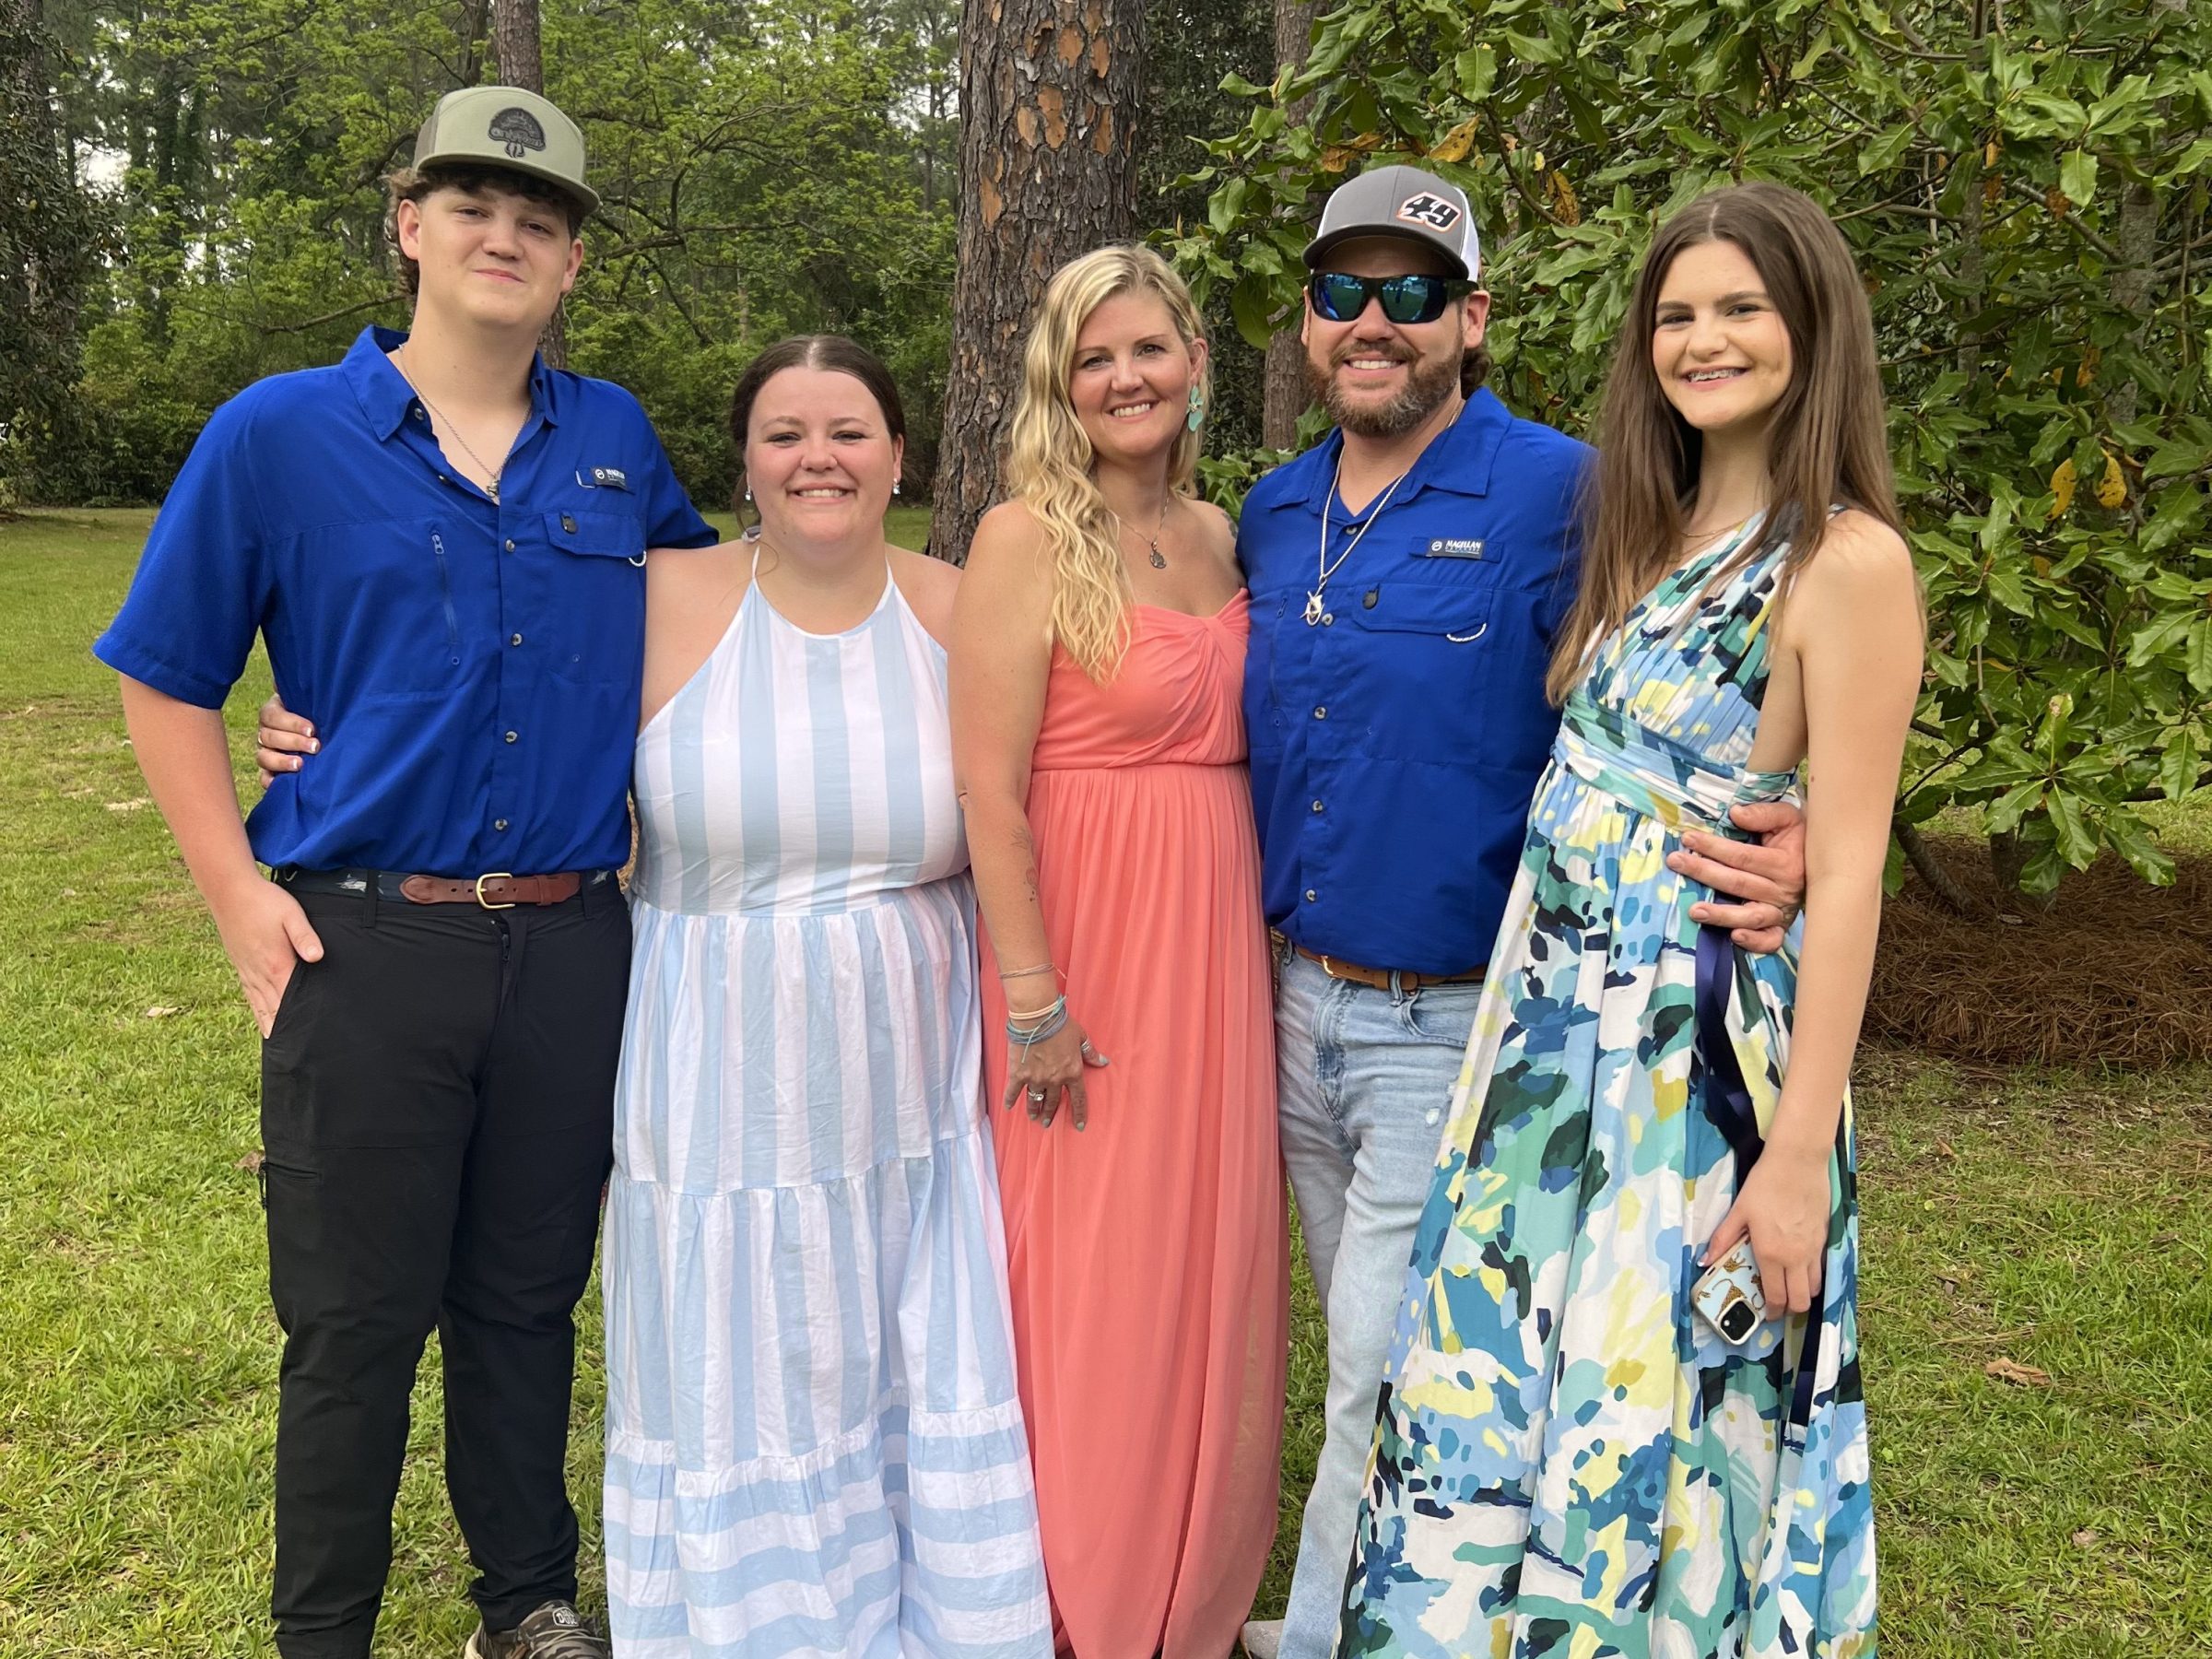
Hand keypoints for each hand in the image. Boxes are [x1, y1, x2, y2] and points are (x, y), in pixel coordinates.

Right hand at [211, 878, 324, 1037]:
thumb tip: (317, 958)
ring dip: (272, 1027)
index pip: (291, 1002)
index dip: (300, 1022)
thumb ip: (305, 937)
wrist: (230, 891)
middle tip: (300, 1055)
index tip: (310, 1041)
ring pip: (262, 1008)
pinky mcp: (242, 966)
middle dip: (287, 1033)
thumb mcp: (292, 914)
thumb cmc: (266, 901)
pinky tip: (264, 1023)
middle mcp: (260, 975)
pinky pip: (251, 997)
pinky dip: (259, 1013)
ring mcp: (248, 972)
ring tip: (283, 1048)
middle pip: (276, 1012)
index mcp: (276, 965)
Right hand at [254, 693, 317, 789]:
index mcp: (274, 712)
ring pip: (263, 757)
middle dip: (293, 742)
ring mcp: (267, 752)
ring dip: (281, 762)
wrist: (326, 737)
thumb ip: (303, 691)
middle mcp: (266, 732)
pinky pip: (263, 778)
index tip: (312, 730)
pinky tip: (280, 783)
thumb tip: (285, 678)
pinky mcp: (270, 772)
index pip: (272, 716)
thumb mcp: (312, 702)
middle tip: (315, 746)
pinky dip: (269, 781)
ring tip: (300, 765)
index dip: (291, 723)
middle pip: (268, 737)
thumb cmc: (319, 715)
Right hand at [1001, 1013, 1108, 1129]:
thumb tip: (1104, 1062)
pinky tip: (1008, 1107)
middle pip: (1053, 1101)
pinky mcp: (1018, 1074)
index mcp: (1072, 1072)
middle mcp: (1054, 1080)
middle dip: (1051, 1113)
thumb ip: (1090, 1052)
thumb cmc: (1060, 1025)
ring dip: (1034, 1109)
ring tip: (1033, 1117)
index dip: (1079, 1113)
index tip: (1079, 1126)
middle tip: (1047, 1122)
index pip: (1078, 1098)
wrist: (1037, 1018)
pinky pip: (1013, 1091)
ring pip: (1035, 1099)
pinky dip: (1010, 1100)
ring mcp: (1035, 1079)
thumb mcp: (1081, 1037)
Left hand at [1667, 799, 1805, 953]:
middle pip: (1738, 883)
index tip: (1688, 838)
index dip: (1714, 847)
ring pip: (1750, 916)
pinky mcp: (1781, 927)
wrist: (1827, 864)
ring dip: (1721, 915)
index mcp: (1785, 863)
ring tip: (1694, 911)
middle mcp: (1784, 890)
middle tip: (1676, 862)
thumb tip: (1735, 813)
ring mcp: (1782, 911)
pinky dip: (1754, 942)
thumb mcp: (1788, 818)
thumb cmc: (1799, 839)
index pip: (1742, 856)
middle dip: (1704, 872)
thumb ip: (1764, 814)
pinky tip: (1734, 936)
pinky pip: (1770, 940)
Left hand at [1702, 1146, 1831, 1316]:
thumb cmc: (1765, 1185)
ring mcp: (1814, 1249)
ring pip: (1816, 1287)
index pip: (1776, 1297)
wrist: (1798, 1163)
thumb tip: (1704, 1261)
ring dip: (1804, 1294)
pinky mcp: (1825, 1238)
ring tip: (1790, 1288)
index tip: (1766, 1315)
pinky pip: (1821, 1268)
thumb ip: (1722, 1239)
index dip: (1772, 1312)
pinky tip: (1801, 1268)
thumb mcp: (1738, 1211)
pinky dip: (1813, 1275)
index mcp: (1772, 1254)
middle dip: (1790, 1309)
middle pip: (1801, 1301)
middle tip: (1778, 1306)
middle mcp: (1796, 1258)